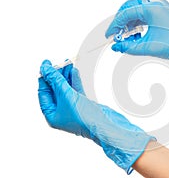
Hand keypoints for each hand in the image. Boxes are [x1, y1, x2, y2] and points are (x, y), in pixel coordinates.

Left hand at [38, 60, 152, 173]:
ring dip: (66, 76)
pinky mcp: (83, 105)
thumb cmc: (85, 118)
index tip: (46, 64)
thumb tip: (45, 69)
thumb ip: (56, 81)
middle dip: (57, 75)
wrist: (106, 125)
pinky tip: (74, 71)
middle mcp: (61, 112)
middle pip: (55, 90)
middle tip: (60, 62)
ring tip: (68, 63)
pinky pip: (76, 90)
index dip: (45, 77)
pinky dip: (74, 81)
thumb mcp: (67, 96)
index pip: (44, 92)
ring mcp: (72, 108)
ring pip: (66, 89)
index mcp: (51, 115)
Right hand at [106, 0, 168, 91]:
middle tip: (116, 34)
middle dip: (121, 21)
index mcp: (152, 8)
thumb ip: (129, 46)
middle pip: (131, 7)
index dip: (115, 24)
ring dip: (130, 23)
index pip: (126, 13)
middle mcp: (157, 5)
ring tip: (126, 38)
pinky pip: (147, 16)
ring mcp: (162, 9)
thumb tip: (116, 47)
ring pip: (139, 11)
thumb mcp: (148, 47)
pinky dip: (139, 24)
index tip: (109, 35)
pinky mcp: (165, 15)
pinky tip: (137, 36)